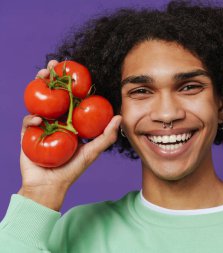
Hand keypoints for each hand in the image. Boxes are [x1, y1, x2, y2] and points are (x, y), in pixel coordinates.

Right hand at [18, 60, 121, 210]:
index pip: (70, 97)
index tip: (72, 68)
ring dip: (38, 87)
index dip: (70, 82)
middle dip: (51, 77)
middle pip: (53, 94)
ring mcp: (41, 126)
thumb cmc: (73, 170)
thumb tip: (119, 117)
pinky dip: (31, 118)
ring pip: (38, 101)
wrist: (50, 186)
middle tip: (52, 65)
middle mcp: (56, 121)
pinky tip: (37, 119)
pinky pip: (27, 122)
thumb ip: (106, 136)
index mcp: (70, 121)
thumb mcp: (92, 152)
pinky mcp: (27, 135)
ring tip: (41, 76)